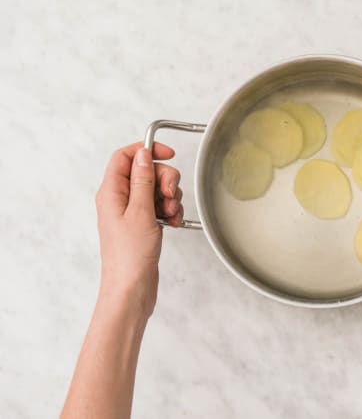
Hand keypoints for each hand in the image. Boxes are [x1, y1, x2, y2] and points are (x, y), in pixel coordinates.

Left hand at [95, 142, 183, 316]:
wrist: (131, 287)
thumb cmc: (130, 256)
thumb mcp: (140, 211)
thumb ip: (141, 180)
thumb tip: (142, 154)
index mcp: (111, 192)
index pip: (125, 156)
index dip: (147, 150)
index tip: (169, 154)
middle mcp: (119, 199)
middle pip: (146, 171)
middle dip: (165, 179)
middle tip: (169, 195)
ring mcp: (132, 211)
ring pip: (156, 188)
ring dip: (170, 198)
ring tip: (170, 215)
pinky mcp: (143, 222)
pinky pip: (160, 206)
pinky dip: (170, 211)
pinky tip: (172, 223)